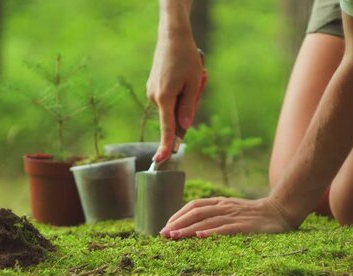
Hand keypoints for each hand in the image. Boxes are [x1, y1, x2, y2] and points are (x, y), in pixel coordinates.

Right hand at [147, 34, 206, 162]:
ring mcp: (152, 93)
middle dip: (190, 105)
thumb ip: (189, 108)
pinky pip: (170, 98)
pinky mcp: (154, 88)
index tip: (160, 160)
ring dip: (187, 96)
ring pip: (174, 106)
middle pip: (176, 115)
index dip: (166, 145)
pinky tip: (183, 73)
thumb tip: (184, 127)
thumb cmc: (186, 58)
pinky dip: (180, 90)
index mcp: (165, 98)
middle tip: (200, 81)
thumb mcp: (195, 83)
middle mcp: (155, 98)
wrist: (172, 37)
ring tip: (192, 74)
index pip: (167, 128)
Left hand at [160, 196, 295, 238]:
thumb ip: (216, 216)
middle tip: (163, 235)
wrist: (281, 211)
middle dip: (178, 224)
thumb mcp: (232, 211)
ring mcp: (234, 215)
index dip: (178, 215)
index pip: (194, 206)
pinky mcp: (245, 226)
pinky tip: (200, 237)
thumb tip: (195, 227)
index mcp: (220, 203)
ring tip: (174, 237)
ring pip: (207, 221)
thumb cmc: (254, 215)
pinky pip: (225, 229)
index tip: (166, 227)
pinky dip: (211, 232)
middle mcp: (224, 207)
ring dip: (188, 229)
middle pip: (196, 213)